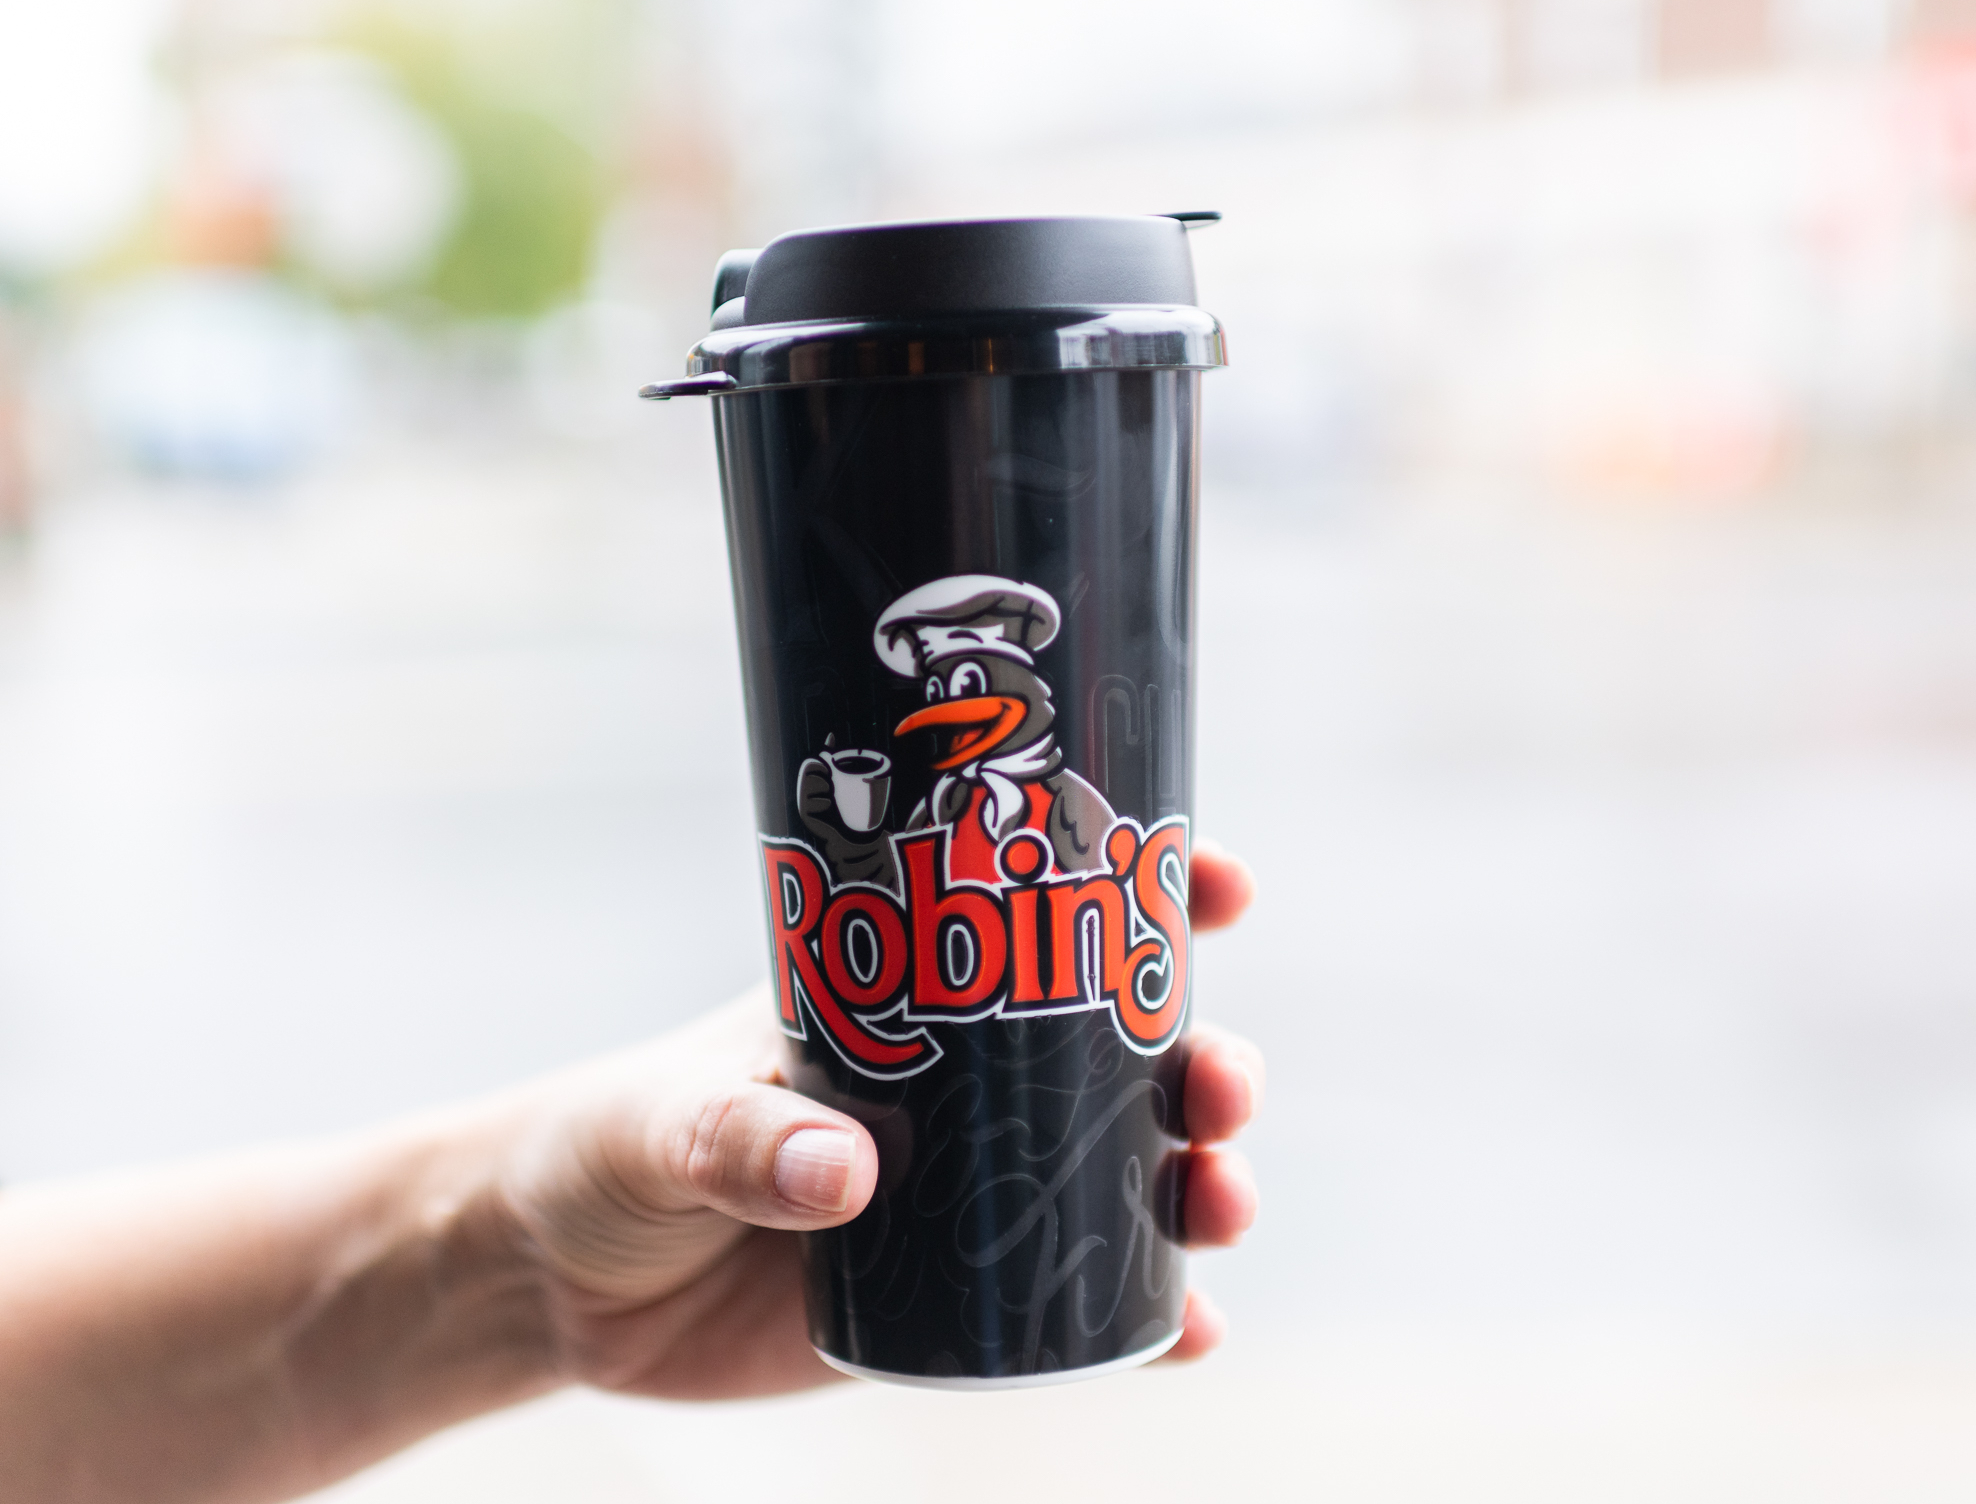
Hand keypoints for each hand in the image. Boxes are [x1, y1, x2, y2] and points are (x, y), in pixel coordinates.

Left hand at [498, 843, 1262, 1398]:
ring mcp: (967, 1191)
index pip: (1038, 915)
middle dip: (1201, 1056)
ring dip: (1199, 1180)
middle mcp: (958, 1083)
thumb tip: (852, 1173)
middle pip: (1119, 1052)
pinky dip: (1148, 1317)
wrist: (559, 1286)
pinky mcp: (955, 1299)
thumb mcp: (660, 1127)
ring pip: (1125, 1172)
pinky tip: (1190, 1332)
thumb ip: (740, 1143)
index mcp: (902, 999)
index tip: (1218, 882)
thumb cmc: (604, 1151)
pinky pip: (1079, 1302)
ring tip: (1221, 1204)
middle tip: (1222, 1085)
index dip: (1142, 887)